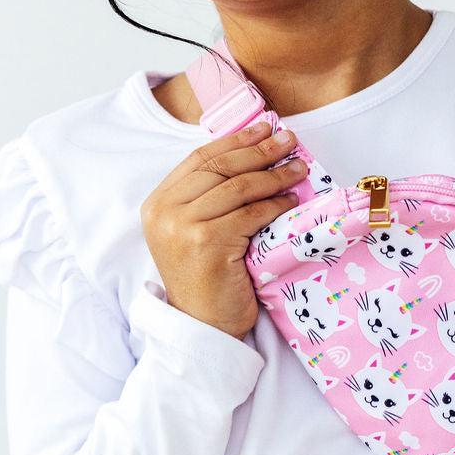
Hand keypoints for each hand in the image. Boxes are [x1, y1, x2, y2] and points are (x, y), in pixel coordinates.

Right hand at [140, 118, 306, 340]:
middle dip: (259, 150)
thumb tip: (252, 152)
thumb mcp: (193, 230)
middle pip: (220, 167)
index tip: (264, 128)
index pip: (200, 158)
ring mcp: (183, 226)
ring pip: (239, 187)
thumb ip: (207, 197)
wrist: (202, 325)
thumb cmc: (205, 279)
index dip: (235, 140)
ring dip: (274, 175)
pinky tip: (291, 200)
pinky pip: (252, 213)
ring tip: (297, 168)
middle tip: (289, 140)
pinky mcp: (208, 242)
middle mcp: (164, 211)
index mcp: (157, 203)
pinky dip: (276, 203)